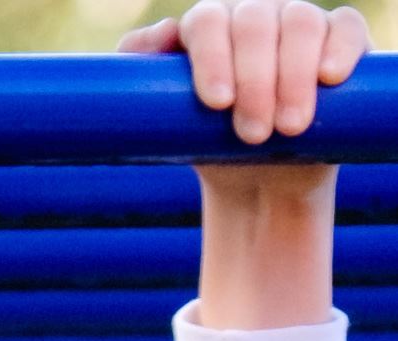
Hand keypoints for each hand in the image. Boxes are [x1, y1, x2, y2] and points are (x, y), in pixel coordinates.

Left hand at [120, 2, 367, 203]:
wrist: (254, 179)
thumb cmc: (205, 145)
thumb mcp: (164, 123)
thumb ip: (141, 83)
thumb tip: (159, 36)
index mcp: (208, 28)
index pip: (207, 22)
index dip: (212, 58)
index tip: (216, 104)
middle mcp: (252, 15)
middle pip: (254, 22)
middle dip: (255, 81)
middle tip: (253, 135)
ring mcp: (296, 22)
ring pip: (299, 23)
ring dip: (294, 76)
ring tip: (288, 128)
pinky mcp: (337, 38)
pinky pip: (343, 27)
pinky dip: (339, 49)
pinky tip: (329, 78)